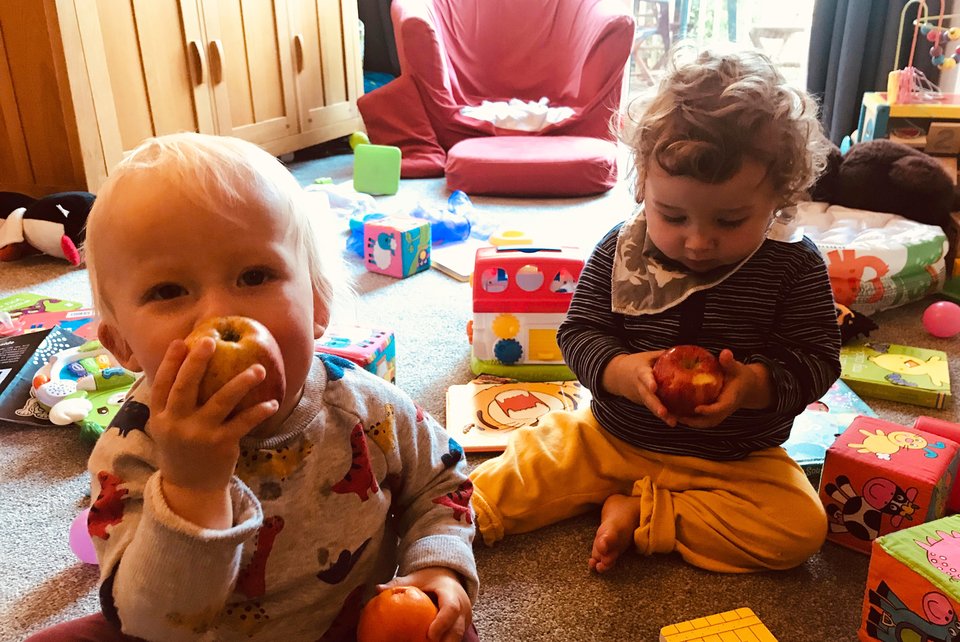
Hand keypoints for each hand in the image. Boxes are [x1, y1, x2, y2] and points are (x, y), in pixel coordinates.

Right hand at [149, 338, 278, 524]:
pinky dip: (258, 412)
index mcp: (160, 417)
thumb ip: (175, 402)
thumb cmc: (183, 449)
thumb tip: (188, 365)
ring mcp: (199, 435)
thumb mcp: (169, 427)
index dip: (170, 362)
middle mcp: (177, 424)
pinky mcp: (221, 444)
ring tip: (259, 369)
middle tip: (211, 341)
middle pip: (185, 387)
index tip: (181, 341)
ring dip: (241, 382)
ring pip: (221, 402)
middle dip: (197, 362)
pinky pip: (243, 423)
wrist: (191, 487)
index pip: (162, 385)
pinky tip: (272, 402)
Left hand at [379, 567, 471, 641]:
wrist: (449, 578)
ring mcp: (463, 620)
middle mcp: (462, 607)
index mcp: (452, 593)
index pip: (451, 609)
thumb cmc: (430, 579)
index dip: (442, 623)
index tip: (430, 635)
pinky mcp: (460, 629)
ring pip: (457, 638)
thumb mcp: (417, 578)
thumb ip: (399, 584)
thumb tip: (378, 588)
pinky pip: (453, 640)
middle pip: (457, 630)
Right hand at [601, 351, 677, 426]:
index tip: (654, 387)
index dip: (649, 382)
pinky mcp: (644, 403)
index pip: (644, 377)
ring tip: (672, 422)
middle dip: (655, 406)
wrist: (617, 375)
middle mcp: (640, 386)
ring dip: (661, 416)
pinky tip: (674, 421)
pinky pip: (654, 410)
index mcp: (640, 372)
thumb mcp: (647, 356)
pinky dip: (664, 416)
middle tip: (663, 413)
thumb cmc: (636, 363)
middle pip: (647, 397)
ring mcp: (641, 396)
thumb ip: (663, 356)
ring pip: (651, 407)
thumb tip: (683, 353)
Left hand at [676, 349, 770, 428]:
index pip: (719, 409)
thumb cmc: (739, 376)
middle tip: (676, 415)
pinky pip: (700, 419)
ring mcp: (718, 415)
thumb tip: (725, 353)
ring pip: (702, 423)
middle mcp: (723, 411)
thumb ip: (729, 362)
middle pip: (708, 421)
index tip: (696, 408)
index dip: (709, 410)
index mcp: (729, 401)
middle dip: (693, 421)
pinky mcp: (712, 414)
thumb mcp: (736, 368)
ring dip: (687, 421)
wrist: (747, 388)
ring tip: (671, 415)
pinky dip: (688, 418)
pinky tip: (674, 411)